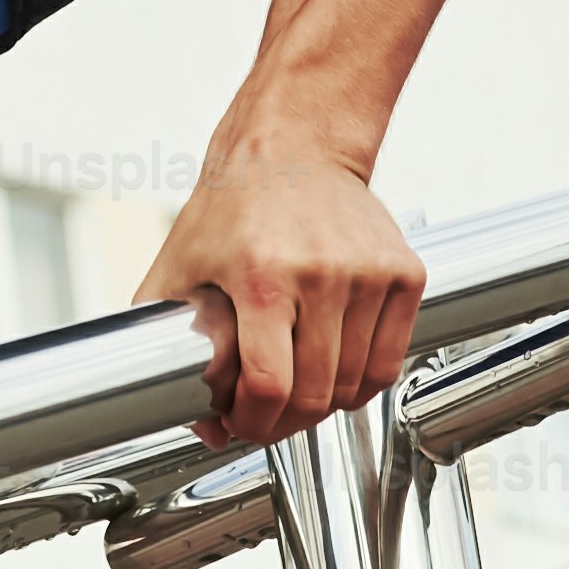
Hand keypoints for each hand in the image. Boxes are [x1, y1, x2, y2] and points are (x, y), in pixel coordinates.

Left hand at [141, 133, 428, 450]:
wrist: (296, 145)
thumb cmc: (234, 204)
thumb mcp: (178, 264)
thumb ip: (164, 337)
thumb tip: (190, 412)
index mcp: (262, 276)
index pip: (271, 385)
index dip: (255, 423)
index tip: (242, 423)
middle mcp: (322, 274)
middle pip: (317, 395)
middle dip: (285, 423)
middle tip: (268, 416)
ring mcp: (370, 274)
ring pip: (358, 387)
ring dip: (326, 404)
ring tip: (300, 390)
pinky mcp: (404, 272)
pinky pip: (389, 361)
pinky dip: (363, 380)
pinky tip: (336, 367)